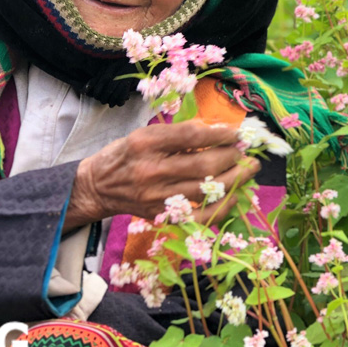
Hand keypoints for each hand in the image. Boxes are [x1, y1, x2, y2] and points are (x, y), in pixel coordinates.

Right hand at [64, 120, 259, 228]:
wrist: (98, 187)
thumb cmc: (126, 154)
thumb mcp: (145, 133)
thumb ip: (179, 131)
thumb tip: (219, 129)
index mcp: (146, 143)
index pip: (191, 136)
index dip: (220, 134)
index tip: (237, 133)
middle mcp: (151, 170)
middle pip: (203, 165)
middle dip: (232, 157)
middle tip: (247, 152)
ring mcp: (157, 197)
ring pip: (206, 190)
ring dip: (235, 179)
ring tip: (249, 169)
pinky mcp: (162, 216)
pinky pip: (199, 216)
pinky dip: (222, 207)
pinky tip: (236, 196)